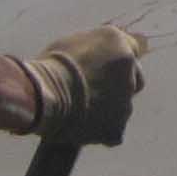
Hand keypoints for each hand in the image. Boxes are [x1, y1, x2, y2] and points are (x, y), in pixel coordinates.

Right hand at [20, 26, 143, 145]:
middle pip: (134, 81)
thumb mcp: (72, 43)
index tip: (107, 70)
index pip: (132, 50)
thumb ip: (94, 48)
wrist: (42, 94)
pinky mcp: (117, 127)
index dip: (118, 63)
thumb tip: (97, 55)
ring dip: (108, 109)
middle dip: (119, 87)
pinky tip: (80, 128)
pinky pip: (113, 131)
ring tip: (79, 111)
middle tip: (93, 93)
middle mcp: (130, 70)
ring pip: (122, 108)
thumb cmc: (48, 67)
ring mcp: (126, 102)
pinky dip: (100, 131)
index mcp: (118, 44)